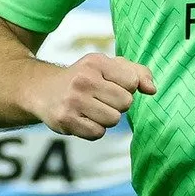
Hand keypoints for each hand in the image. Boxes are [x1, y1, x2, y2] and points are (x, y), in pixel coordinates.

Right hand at [24, 53, 155, 139]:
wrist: (42, 90)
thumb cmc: (84, 78)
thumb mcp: (107, 67)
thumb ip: (136, 72)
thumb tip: (152, 90)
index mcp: (96, 62)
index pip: (132, 82)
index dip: (126, 88)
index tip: (111, 85)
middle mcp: (83, 79)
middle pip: (125, 103)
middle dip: (117, 105)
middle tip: (100, 99)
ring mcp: (73, 100)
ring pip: (113, 120)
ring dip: (106, 119)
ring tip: (91, 109)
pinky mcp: (65, 120)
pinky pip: (98, 133)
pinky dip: (94, 130)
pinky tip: (82, 119)